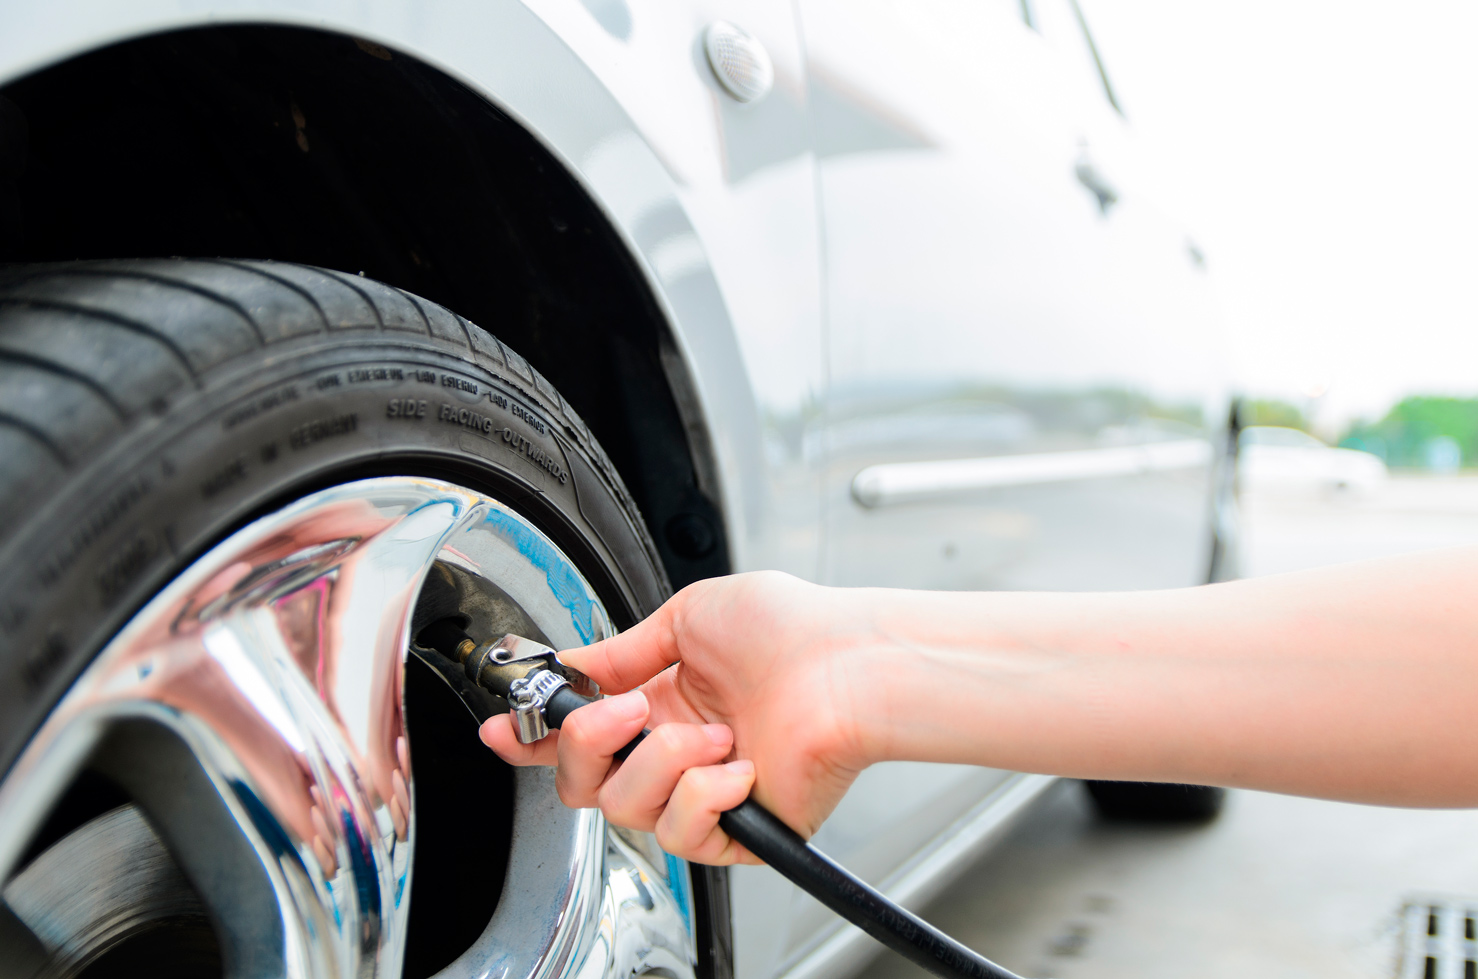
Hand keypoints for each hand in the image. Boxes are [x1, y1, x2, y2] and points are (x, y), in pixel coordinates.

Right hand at [480, 571, 883, 863]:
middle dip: (586, 744)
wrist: (848, 661)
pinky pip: (681, 833)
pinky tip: (740, 765)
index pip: (581, 735)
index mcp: (660, 701)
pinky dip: (705, 793)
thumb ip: (620, 651)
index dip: (532, 738)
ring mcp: (704, 792)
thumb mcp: (686, 617)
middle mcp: (675, 750)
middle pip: (582, 782)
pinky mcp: (737, 831)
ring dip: (663, 759)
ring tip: (713, 731)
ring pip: (625, 807)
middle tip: (627, 709)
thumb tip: (572, 666)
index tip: (502, 730)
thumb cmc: (792, 629)